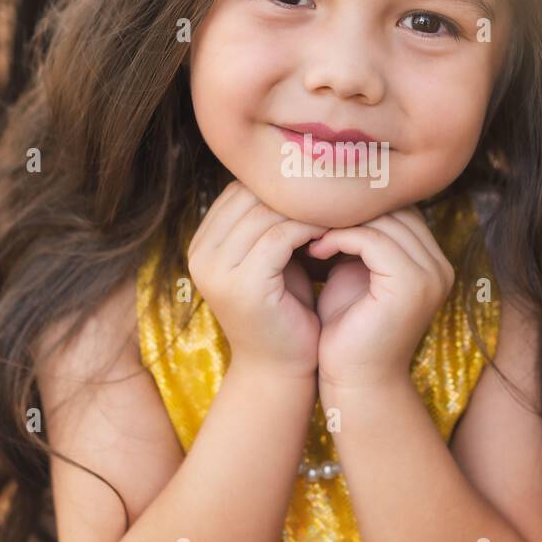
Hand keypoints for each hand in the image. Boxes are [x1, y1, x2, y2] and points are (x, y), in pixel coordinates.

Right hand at [187, 180, 329, 377]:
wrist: (279, 371)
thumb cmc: (284, 311)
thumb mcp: (274, 259)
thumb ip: (273, 221)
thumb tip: (300, 170)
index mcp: (203, 243)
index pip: (239, 190)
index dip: (280, 182)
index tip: (320, 179)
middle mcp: (200, 253)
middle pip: (249, 195)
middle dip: (293, 189)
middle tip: (336, 182)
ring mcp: (217, 269)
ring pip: (266, 212)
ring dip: (307, 206)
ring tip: (341, 202)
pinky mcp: (242, 284)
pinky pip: (281, 236)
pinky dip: (312, 228)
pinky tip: (337, 228)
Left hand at [306, 206, 454, 389]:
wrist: (356, 383)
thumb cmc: (347, 332)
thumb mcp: (353, 275)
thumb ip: (355, 241)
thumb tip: (331, 199)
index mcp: (430, 262)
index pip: (398, 210)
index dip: (358, 205)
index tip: (317, 209)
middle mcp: (439, 266)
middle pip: (395, 209)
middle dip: (350, 207)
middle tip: (308, 211)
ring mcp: (430, 275)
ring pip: (384, 220)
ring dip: (340, 221)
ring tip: (307, 229)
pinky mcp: (410, 284)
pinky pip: (373, 240)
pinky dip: (340, 238)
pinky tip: (315, 248)